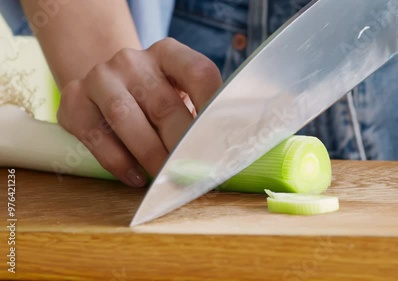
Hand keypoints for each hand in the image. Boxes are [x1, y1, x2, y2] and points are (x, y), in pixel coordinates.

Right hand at [57, 38, 222, 186]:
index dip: (213, 107)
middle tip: (194, 171)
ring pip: (126, 119)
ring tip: (165, 177)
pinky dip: (118, 162)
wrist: (104, 87)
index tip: (221, 139)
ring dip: (149, 155)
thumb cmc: (152, 97)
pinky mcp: (74, 101)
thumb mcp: (177, 93)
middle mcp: (132, 60)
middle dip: (181, 145)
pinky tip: (136, 177)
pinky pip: (96, 136)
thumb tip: (219, 153)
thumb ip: (197, 112)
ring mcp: (100, 78)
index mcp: (167, 53)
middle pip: (164, 104)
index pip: (198, 73)